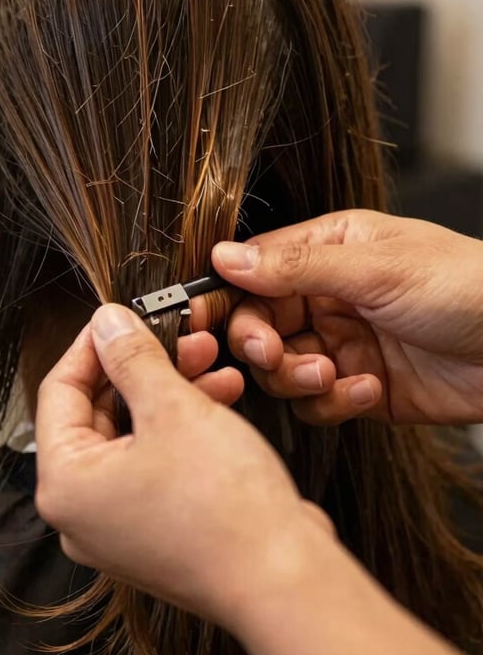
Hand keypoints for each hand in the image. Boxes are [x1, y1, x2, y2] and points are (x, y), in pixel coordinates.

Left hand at [35, 304, 333, 634]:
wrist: (286, 582)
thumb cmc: (226, 511)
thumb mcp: (172, 408)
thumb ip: (132, 357)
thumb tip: (107, 323)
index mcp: (66, 486)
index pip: (60, 391)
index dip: (93, 345)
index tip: (118, 317)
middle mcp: (83, 513)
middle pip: (98, 412)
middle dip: (143, 366)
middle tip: (175, 336)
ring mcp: (119, 526)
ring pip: (132, 434)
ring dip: (170, 391)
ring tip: (209, 362)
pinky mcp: (155, 531)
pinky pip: (155, 462)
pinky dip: (181, 427)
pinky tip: (219, 397)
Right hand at [193, 210, 482, 424]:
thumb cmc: (466, 286)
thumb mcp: (374, 268)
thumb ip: (293, 267)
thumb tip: (224, 257)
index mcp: (327, 251)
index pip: (254, 271)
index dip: (225, 296)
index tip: (199, 320)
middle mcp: (326, 297)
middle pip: (258, 324)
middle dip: (260, 344)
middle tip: (271, 353)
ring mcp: (342, 344)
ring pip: (281, 368)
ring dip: (297, 376)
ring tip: (333, 374)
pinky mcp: (359, 388)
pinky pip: (317, 403)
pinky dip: (332, 403)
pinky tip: (367, 391)